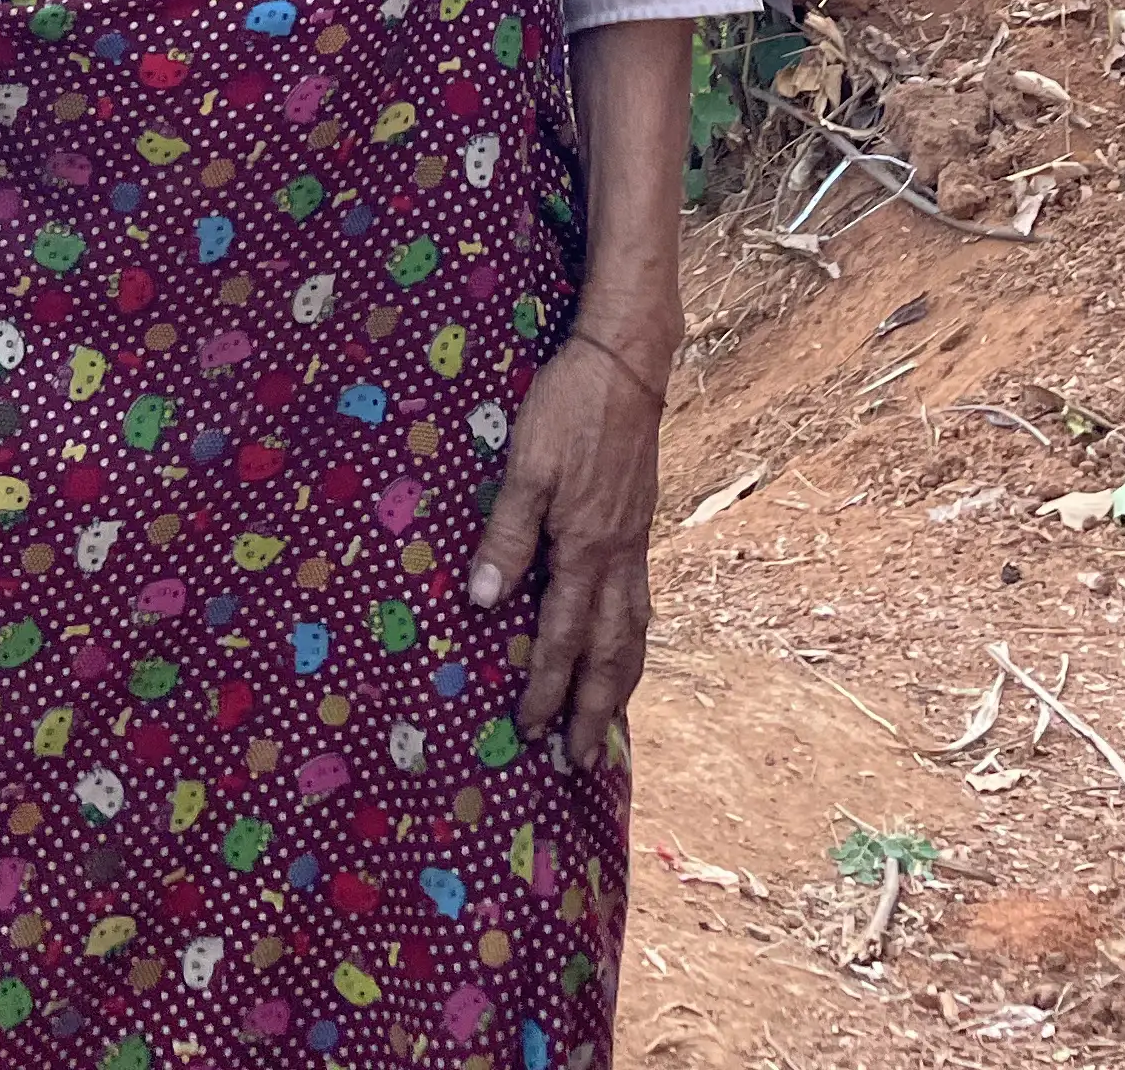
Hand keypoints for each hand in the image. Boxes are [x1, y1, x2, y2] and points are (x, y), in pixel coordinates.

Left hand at [465, 327, 666, 770]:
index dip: (545, 686)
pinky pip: (641, 601)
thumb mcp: (526, 465)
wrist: (626, 364)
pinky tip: (625, 645)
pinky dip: (634, 640)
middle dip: (593, 709)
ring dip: (620, 683)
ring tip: (608, 722)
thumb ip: (507, 533)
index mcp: (583, 546)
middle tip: (580, 760)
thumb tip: (483, 601)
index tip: (530, 731)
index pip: (561, 636)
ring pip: (634, 630)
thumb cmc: (568, 408)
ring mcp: (635, 541)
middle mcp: (616, 555)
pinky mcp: (641, 524)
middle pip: (609, 652)